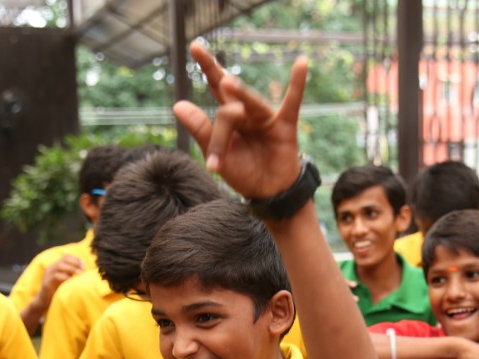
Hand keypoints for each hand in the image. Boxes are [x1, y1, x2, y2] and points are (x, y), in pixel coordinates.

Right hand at [38, 254, 83, 307]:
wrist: (44, 301)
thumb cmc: (57, 290)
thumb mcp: (65, 280)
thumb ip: (71, 273)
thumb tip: (83, 269)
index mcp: (55, 266)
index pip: (66, 257)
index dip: (76, 259)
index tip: (84, 265)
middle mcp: (51, 268)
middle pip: (63, 260)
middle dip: (75, 263)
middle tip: (84, 268)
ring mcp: (48, 275)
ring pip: (59, 266)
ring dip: (71, 268)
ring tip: (79, 273)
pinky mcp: (47, 283)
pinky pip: (55, 276)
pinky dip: (64, 277)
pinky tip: (71, 280)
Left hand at [173, 42, 306, 198]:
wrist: (267, 194)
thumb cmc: (243, 172)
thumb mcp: (217, 155)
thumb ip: (200, 129)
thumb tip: (177, 104)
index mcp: (229, 117)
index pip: (215, 88)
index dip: (207, 67)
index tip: (195, 45)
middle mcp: (246, 112)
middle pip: (228, 97)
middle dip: (216, 75)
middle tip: (199, 53)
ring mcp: (265, 118)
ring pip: (250, 105)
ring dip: (240, 95)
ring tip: (226, 84)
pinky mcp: (284, 126)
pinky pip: (292, 103)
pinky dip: (297, 84)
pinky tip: (300, 63)